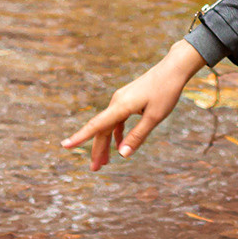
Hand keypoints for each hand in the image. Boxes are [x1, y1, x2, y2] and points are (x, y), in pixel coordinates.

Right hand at [61, 39, 204, 170]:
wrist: (173, 69)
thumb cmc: (166, 92)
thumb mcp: (154, 117)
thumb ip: (138, 136)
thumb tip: (122, 154)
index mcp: (120, 106)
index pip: (96, 126)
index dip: (80, 137)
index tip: (65, 146)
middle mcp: (116, 102)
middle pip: (102, 130)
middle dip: (97, 150)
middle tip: (94, 169)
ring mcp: (121, 100)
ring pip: (109, 126)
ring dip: (106, 144)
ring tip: (105, 162)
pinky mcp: (127, 100)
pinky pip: (117, 120)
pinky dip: (116, 134)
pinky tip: (118, 145)